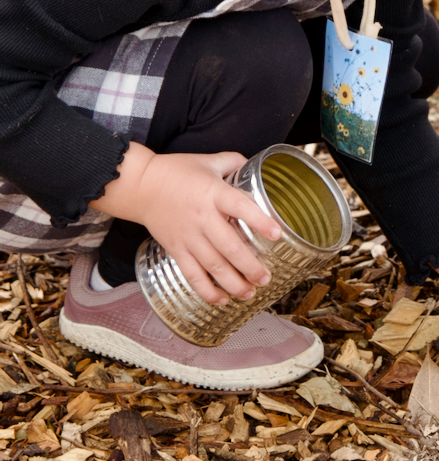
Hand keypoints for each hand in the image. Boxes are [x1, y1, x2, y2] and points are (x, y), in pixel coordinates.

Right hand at [91, 144, 281, 303]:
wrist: (140, 185)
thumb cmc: (176, 171)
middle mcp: (203, 217)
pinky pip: (193, 275)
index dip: (259, 220)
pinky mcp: (176, 249)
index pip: (240, 207)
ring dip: (234, 283)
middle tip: (266, 278)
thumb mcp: (208, 161)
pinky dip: (207, 290)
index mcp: (214, 193)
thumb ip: (233, 162)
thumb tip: (255, 166)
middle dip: (250, 267)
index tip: (277, 234)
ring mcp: (189, 236)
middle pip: (229, 247)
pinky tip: (221, 299)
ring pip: (213, 266)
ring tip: (250, 293)